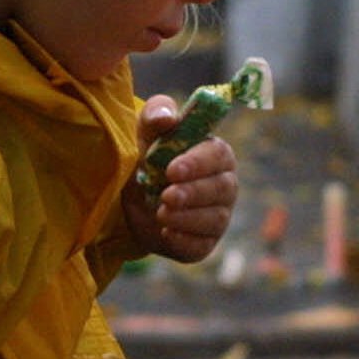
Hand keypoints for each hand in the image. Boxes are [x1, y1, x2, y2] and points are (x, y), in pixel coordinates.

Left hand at [123, 95, 237, 263]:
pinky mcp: (203, 242)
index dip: (198, 164)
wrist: (133, 197)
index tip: (172, 170)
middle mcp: (224, 185)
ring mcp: (217, 216)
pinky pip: (202, 245)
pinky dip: (184, 241)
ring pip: (215, 219)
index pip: (219, 156)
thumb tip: (168, 118)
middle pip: (222, 189)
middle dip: (193, 193)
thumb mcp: (145, 131)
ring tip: (161, 214)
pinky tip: (166, 234)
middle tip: (166, 196)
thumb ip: (156, 114)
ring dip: (187, 218)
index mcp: (215, 154)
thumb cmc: (148, 156)